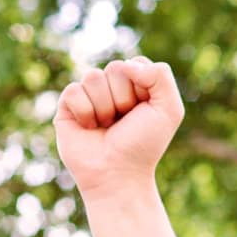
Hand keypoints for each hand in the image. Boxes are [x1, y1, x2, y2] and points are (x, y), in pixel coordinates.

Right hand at [54, 56, 185, 198]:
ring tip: (107, 125)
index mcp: (138, 84)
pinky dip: (85, 112)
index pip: (137, 63)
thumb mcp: (169, 109)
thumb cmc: (144, 144)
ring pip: (93, 77)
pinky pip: (73, 90)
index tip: (145, 109)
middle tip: (124, 121)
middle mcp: (113, 87)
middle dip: (124, 98)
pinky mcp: (68, 106)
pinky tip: (89, 127)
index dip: (143, 87)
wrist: (118, 173)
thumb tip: (128, 64)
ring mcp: (90, 95)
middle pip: (116, 67)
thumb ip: (161, 76)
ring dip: (105, 107)